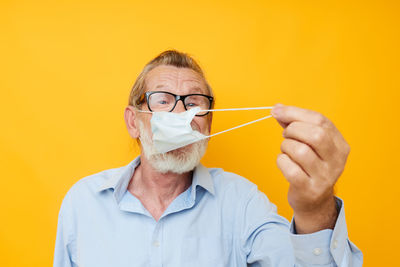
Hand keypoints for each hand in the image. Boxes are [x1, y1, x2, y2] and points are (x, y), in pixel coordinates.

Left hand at [271, 104, 349, 233]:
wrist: (314, 201)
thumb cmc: (309, 166)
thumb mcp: (308, 143)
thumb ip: (294, 124)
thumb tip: (277, 108)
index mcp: (340, 144)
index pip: (320, 120)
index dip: (294, 113)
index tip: (276, 111)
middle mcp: (337, 160)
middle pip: (315, 135)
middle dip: (293, 130)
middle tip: (286, 136)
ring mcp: (325, 177)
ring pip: (300, 151)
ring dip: (286, 147)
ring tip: (286, 151)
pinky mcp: (309, 189)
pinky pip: (290, 169)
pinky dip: (282, 162)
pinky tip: (285, 163)